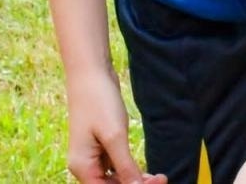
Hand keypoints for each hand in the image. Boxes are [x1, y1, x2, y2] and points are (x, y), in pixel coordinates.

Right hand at [63, 67, 165, 183]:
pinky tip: (145, 169)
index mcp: (82, 167)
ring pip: (115, 178)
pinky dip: (130, 169)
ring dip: (135, 180)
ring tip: (157, 176)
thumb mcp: (114, 136)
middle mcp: (85, 164)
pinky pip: (116, 166)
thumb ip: (125, 166)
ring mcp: (93, 155)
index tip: (156, 182)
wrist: (91, 72)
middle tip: (162, 178)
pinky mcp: (101, 144)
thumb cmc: (98, 101)